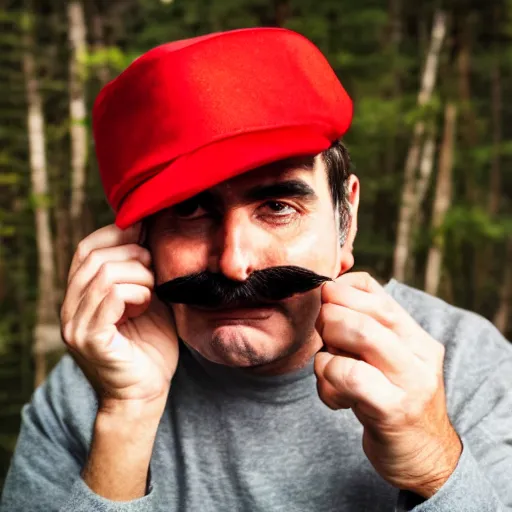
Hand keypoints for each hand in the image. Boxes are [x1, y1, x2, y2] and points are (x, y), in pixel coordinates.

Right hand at [60, 223, 178, 415]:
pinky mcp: (89, 339)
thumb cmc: (150, 348)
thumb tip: (147, 233)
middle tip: (155, 267)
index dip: (114, 234)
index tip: (144, 231)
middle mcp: (70, 308)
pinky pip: (110, 295)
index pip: (85, 249)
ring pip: (104, 273)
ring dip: (139, 275)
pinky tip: (147, 304)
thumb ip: (141, 272)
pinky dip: (136, 292)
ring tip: (152, 291)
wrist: (146, 394)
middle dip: (133, 253)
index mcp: (81, 296)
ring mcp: (75, 324)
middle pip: (94, 257)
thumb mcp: (147, 300)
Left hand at [315, 272, 461, 497]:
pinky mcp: (393, 409)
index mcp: (416, 336)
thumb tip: (329, 290)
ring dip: (328, 346)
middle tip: (322, 336)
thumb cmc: (392, 400)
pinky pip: (348, 376)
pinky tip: (332, 395)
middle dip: (330, 317)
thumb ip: (365, 328)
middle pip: (365, 310)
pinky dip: (327, 377)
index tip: (324, 305)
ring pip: (360, 334)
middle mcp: (419, 353)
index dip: (340, 290)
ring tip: (327, 364)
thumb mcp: (387, 359)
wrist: (424, 457)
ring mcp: (411, 381)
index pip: (375, 291)